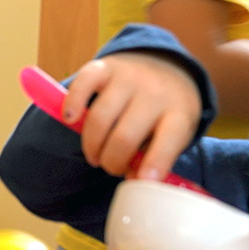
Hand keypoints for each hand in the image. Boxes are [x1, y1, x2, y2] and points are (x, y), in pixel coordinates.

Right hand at [62, 52, 201, 180]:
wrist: (167, 66)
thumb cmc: (167, 112)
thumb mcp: (174, 134)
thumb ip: (155, 157)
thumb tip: (133, 180)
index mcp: (178, 113)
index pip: (168, 141)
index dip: (154, 164)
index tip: (141, 182)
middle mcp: (154, 93)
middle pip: (125, 136)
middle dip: (112, 161)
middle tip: (111, 167)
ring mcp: (129, 77)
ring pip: (101, 117)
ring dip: (92, 145)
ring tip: (95, 155)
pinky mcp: (106, 66)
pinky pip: (84, 82)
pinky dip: (73, 102)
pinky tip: (70, 119)